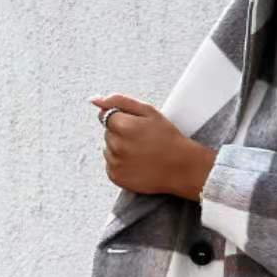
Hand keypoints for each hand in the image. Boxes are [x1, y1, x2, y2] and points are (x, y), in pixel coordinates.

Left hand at [90, 92, 216, 200]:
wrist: (182, 167)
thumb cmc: (167, 137)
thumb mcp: (148, 112)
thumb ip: (119, 101)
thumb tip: (94, 99)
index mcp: (123, 126)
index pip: (106, 116)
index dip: (123, 119)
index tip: (138, 127)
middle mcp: (116, 145)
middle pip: (107, 133)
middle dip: (121, 134)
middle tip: (143, 140)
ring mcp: (115, 163)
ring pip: (108, 149)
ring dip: (120, 149)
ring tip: (142, 153)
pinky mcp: (115, 177)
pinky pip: (111, 165)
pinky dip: (121, 164)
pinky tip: (138, 164)